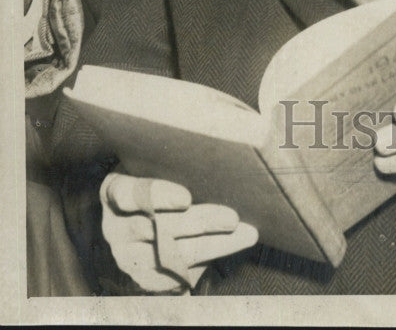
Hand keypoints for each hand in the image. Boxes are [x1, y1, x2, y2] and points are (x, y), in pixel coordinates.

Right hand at [100, 172, 258, 292]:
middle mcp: (114, 226)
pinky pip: (173, 278)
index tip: (187, 198)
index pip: (127, 194)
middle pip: (155, 228)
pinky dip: (204, 265)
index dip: (157, 196)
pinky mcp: (143, 278)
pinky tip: (229, 251)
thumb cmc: (160, 177)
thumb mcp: (158, 164)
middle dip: (198, 223)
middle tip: (232, 218)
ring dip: (212, 246)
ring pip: (170, 255)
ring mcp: (126, 256)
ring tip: (245, 234)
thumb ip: (176, 161)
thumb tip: (220, 153)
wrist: (148, 215)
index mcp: (114, 191)